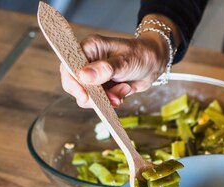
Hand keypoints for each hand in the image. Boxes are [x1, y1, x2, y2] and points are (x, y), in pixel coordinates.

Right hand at [61, 15, 178, 107]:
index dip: (72, 82)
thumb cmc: (141, 55)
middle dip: (93, 96)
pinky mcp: (102, 87)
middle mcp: (87, 62)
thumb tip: (84, 76)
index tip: (85, 95)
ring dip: (107, 99)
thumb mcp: (125, 61)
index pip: (69, 66)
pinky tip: (125, 90)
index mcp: (89, 48)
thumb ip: (105, 69)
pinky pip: (101, 101)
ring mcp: (94, 76)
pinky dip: (113, 100)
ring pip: (88, 96)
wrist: (155, 64)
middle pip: (75, 85)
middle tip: (112, 98)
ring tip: (124, 89)